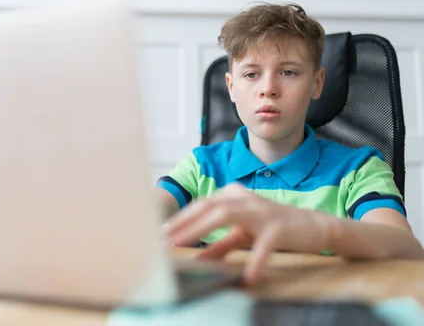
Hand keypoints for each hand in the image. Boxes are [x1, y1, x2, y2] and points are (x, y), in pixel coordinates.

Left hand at [164, 183, 331, 284]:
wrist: (314, 226)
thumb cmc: (273, 228)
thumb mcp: (243, 236)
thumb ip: (220, 246)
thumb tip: (197, 259)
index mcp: (234, 196)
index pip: (201, 205)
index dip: (179, 218)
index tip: (159, 232)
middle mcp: (244, 199)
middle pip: (207, 206)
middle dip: (182, 222)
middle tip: (163, 238)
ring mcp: (261, 211)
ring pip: (226, 215)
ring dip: (201, 230)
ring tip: (183, 245)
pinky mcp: (279, 228)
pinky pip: (263, 245)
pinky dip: (254, 260)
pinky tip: (247, 276)